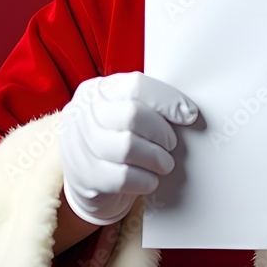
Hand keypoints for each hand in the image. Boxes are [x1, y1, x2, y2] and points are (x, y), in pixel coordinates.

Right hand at [61, 72, 198, 224]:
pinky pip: (122, 177)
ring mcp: (79, 145)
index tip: (188, 115)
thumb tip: (187, 112)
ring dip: (156, 158)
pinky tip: (150, 180)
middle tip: (170, 144)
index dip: (167, 100)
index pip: (136, 85)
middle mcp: (83, 113)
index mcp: (99, 90)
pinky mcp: (84, 176)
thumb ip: (150, 107)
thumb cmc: (118, 141)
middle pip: (132, 115)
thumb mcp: (128, 114)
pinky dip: (144, 180)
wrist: (90, 182)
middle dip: (161, 132)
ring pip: (127, 147)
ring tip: (164, 164)